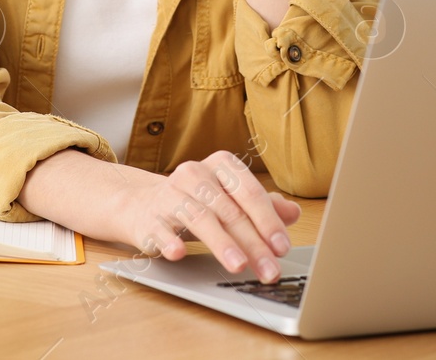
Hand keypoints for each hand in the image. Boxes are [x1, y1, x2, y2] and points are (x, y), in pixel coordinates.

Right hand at [111, 151, 301, 282]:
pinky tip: (179, 253)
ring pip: (199, 218)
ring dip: (220, 243)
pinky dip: (169, 241)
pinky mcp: (148, 218)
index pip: (249, 192)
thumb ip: (261, 206)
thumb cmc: (195, 202)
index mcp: (220, 166)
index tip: (282, 247)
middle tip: (269, 268)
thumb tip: (293, 214)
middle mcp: (194, 174)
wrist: (142, 204)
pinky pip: (159, 229)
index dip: (268, 221)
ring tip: (238, 265)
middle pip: (228, 210)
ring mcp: (169, 195)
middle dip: (253, 242)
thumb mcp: (230, 199)